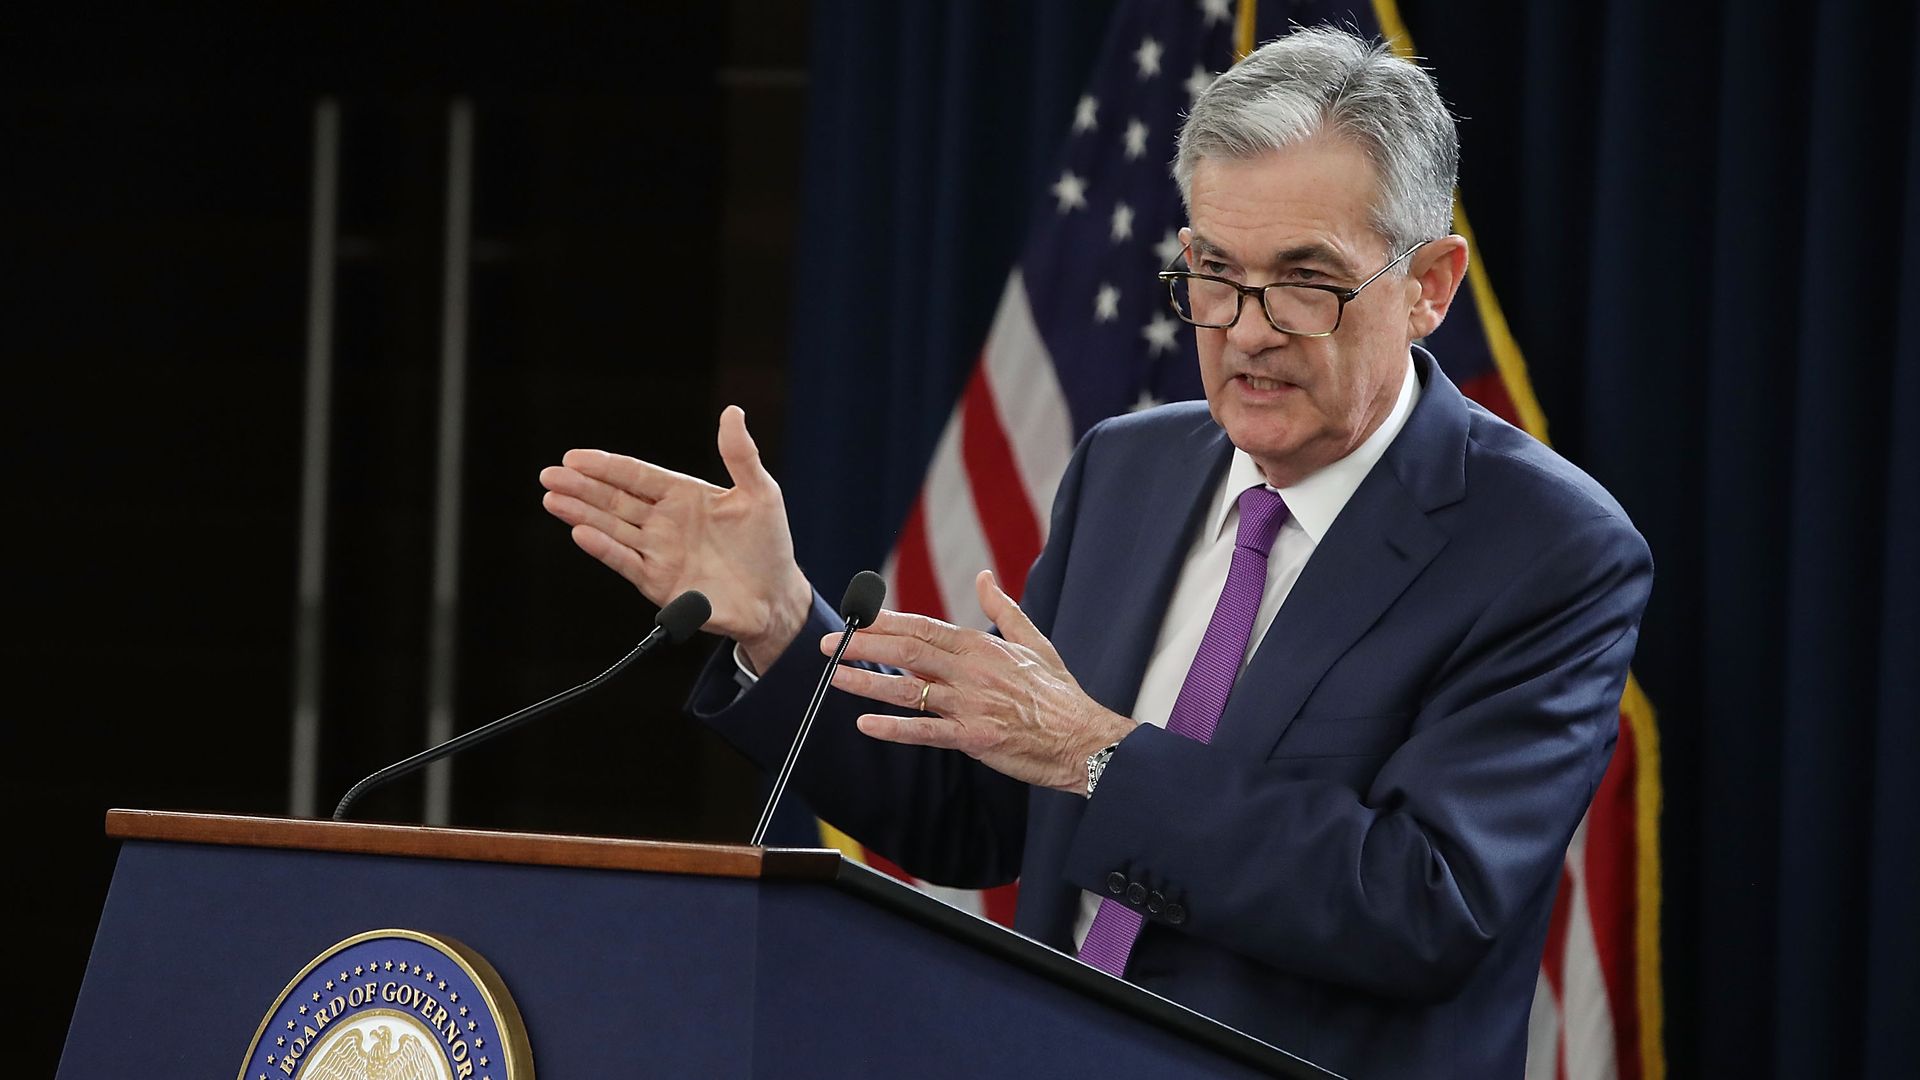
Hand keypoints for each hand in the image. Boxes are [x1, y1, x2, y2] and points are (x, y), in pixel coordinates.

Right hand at [539, 406, 812, 669]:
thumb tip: (732, 412)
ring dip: (582, 514)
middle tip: (550, 474)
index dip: (606, 466)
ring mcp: (658, 552)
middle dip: (581, 487)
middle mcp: (664, 522)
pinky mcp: (659, 582)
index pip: (636, 476)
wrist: (776, 597)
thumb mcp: (761, 493)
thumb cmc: (769, 544)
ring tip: (552, 499)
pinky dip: (604, 548)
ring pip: (612, 528)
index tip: (574, 457)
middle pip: (615, 499)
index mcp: (683, 496)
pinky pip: (626, 561)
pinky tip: (581, 533)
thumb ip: (740, 455)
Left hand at [826, 570, 1134, 793]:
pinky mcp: (973, 738)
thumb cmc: (1058, 692)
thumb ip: (1003, 609)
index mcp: (982, 646)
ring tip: (835, 677)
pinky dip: (894, 728)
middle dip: (865, 646)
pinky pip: (926, 732)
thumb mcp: (1033, 641)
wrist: (1083, 738)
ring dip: (867, 683)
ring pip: (909, 690)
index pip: (924, 627)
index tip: (857, 617)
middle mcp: (972, 671)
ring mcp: (971, 705)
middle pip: (908, 652)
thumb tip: (984, 577)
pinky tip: (866, 724)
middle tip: (831, 645)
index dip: (886, 621)